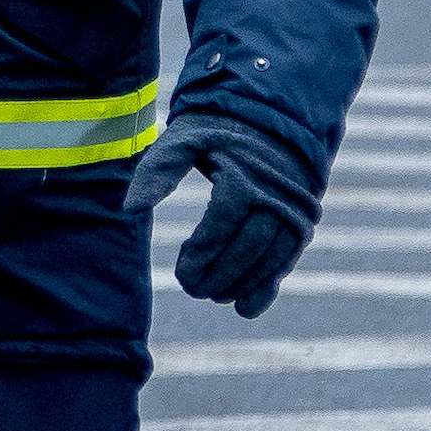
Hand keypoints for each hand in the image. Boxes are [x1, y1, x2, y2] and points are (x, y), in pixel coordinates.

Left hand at [122, 119, 323, 318]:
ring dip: (242, 285)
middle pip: (248, 248)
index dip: (201, 256)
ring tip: (215, 296)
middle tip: (194, 291)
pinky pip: (288, 259)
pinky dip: (268, 287)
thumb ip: (157, 172)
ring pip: (271, 259)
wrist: (270, 120)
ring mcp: (293, 209)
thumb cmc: (215, 133)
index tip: (182, 274)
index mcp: (244, 178)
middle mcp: (275, 195)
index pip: (220, 227)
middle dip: (221, 276)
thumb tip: (129, 209)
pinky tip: (246, 310)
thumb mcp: (183, 141)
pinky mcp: (302, 220)